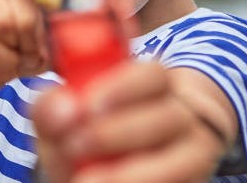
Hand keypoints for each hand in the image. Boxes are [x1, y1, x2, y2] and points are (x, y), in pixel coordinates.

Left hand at [32, 61, 227, 182]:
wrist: (109, 175)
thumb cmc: (83, 139)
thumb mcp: (62, 121)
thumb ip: (51, 108)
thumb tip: (64, 111)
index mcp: (151, 86)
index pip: (152, 74)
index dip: (123, 87)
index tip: (87, 106)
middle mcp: (180, 114)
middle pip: (168, 114)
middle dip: (118, 132)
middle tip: (75, 146)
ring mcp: (193, 152)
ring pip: (181, 158)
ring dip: (130, 172)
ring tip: (85, 179)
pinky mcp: (195, 180)